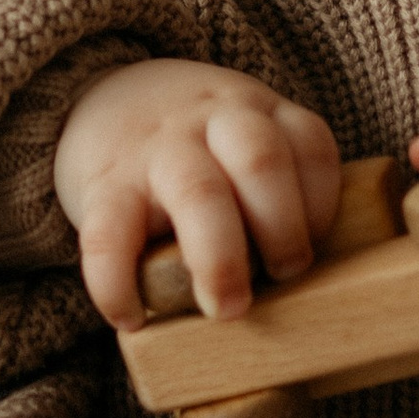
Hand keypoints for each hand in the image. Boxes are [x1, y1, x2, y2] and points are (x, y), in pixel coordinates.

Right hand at [54, 59, 341, 336]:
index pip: (309, 144)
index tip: (315, 245)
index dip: (322, 203)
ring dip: (221, 259)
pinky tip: (132, 317)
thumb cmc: (188, 144)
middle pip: (261, 161)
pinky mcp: (102, 185)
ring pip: (198, 194)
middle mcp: (209, 122)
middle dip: (283, 229)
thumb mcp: (235, 134)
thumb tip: (314, 285)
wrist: (95, 100)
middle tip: (284, 277)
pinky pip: (110, 236)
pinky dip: (119, 284)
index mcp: (255, 112)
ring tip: (227, 308)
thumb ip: (271, 182)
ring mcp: (155, 150)